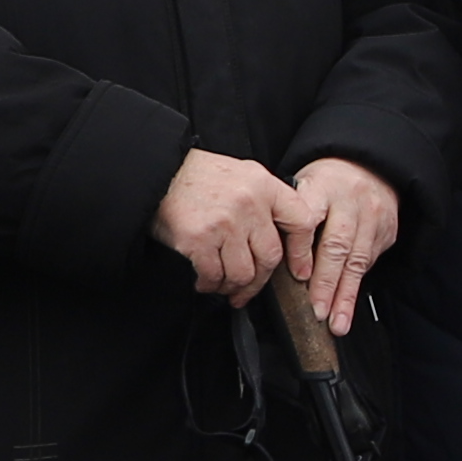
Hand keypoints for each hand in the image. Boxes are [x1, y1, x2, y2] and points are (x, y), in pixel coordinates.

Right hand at [153, 147, 301, 304]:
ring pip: (243, 273)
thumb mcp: (244, 176)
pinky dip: (210, 285)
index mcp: (265, 185)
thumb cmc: (201, 177)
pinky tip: (205, 281)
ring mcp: (224, 223)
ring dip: (234, 287)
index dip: (302, 252)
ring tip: (224, 285)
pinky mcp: (198, 240)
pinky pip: (214, 275)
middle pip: (270, 257)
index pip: (301, 222)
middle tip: (248, 288)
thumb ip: (266, 203)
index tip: (299, 271)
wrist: (159, 172)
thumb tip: (285, 241)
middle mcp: (249, 204)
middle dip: (260, 281)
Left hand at [284, 157, 400, 334]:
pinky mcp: (387, 231)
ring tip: (336, 323)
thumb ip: (289, 216)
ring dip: (345, 296)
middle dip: (326, 283)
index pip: (309, 219)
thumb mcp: (302, 186)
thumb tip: (269, 258)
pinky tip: (347, 308)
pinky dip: (357, 287)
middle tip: (316, 311)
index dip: (302, 251)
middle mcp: (351, 202)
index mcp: (322, 187)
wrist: (369, 167)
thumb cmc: (326, 185)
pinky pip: (370, 263)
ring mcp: (373, 217)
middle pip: (337, 246)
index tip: (297, 276)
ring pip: (358, 261)